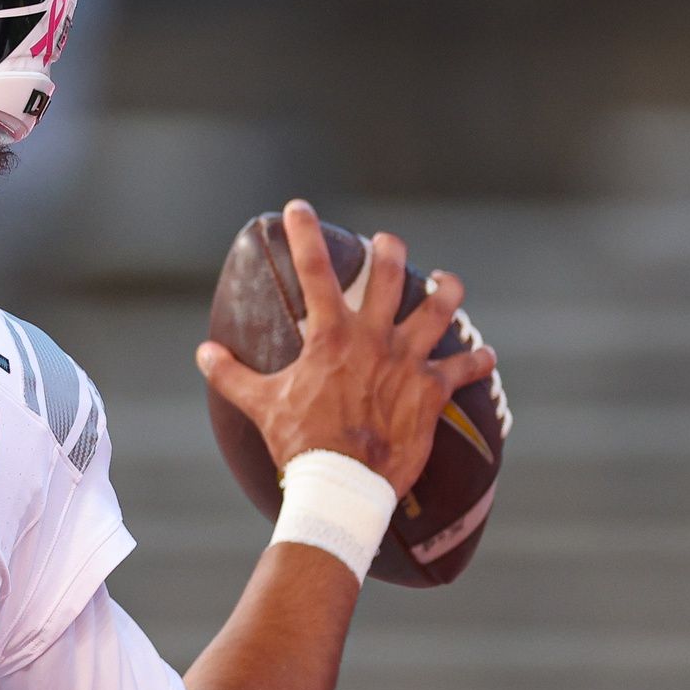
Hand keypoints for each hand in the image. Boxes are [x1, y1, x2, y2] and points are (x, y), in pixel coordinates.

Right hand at [194, 199, 497, 497]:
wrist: (344, 482)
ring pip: (438, 310)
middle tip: (386, 242)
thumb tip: (203, 352)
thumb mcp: (259, 404)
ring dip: (446, 291)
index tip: (298, 207)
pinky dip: (476, 361)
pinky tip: (486, 354)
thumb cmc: (300, 442)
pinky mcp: (431, 392)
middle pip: (390, 275)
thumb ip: (231, 374)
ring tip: (449, 280)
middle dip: (389, 250)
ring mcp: (407, 362)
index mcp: (331, 335)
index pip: (313, 269)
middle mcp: (374, 338)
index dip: (303, 233)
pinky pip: (463, 369)